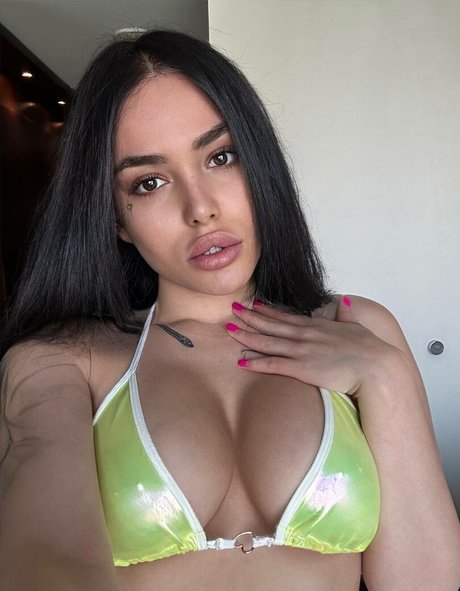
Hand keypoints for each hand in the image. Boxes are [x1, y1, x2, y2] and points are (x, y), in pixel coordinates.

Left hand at [226, 296, 402, 398]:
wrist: (376, 366)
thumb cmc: (370, 349)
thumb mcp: (356, 326)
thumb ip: (346, 313)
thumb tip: (343, 301)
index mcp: (316, 325)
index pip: (285, 316)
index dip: (266, 311)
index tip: (252, 305)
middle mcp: (305, 335)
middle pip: (270, 325)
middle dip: (248, 317)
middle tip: (231, 309)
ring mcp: (302, 351)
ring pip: (267, 342)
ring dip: (246, 336)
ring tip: (228, 330)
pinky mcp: (302, 369)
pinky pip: (274, 365)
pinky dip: (256, 363)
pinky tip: (241, 362)